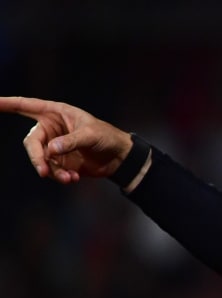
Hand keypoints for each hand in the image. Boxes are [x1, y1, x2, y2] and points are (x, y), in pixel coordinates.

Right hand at [0, 96, 132, 183]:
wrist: (120, 157)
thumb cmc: (107, 137)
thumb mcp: (91, 134)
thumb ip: (71, 141)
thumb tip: (51, 149)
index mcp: (55, 112)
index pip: (26, 105)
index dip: (7, 104)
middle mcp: (51, 129)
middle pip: (32, 143)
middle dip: (36, 158)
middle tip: (43, 171)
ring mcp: (54, 146)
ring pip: (41, 160)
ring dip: (52, 171)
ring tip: (69, 178)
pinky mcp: (60, 162)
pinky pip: (52, 170)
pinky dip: (60, 176)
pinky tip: (73, 179)